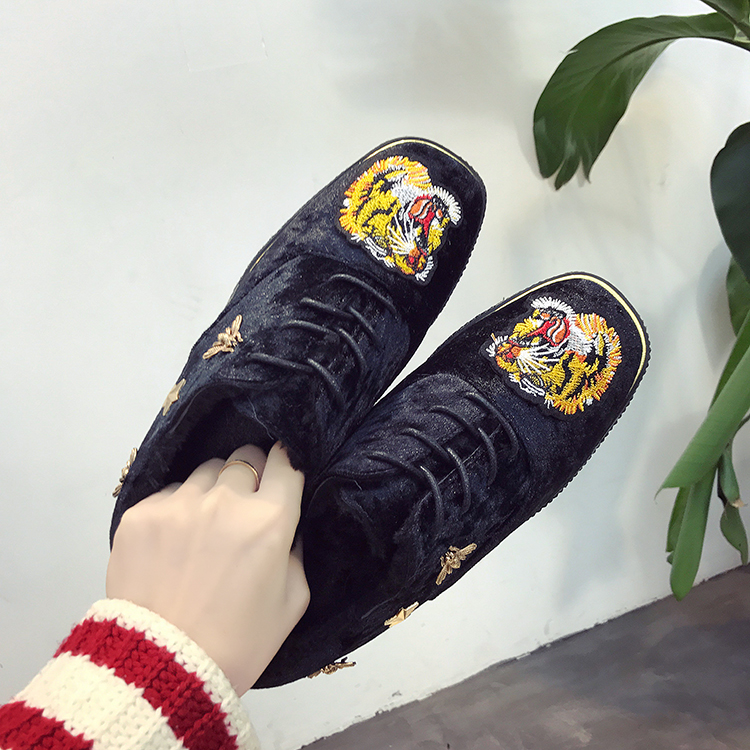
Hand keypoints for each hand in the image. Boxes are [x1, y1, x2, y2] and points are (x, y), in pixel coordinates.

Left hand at [106, 442, 308, 693]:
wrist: (163, 669)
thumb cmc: (239, 642)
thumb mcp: (292, 602)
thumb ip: (296, 553)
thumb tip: (286, 528)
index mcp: (270, 520)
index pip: (286, 463)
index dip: (286, 467)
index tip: (281, 476)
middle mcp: (225, 501)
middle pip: (245, 457)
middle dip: (251, 474)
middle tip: (245, 504)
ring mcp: (179, 504)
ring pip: (207, 471)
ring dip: (214, 489)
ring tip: (206, 524)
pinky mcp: (141, 515)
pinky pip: (169, 493)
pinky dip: (178, 509)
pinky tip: (174, 542)